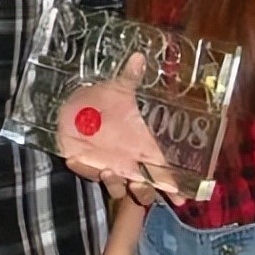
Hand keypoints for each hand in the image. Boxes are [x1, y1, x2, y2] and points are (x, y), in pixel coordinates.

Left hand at [57, 54, 180, 205]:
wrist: (73, 106)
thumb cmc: (103, 100)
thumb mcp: (117, 90)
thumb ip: (129, 78)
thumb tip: (138, 56)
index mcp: (142, 145)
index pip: (162, 171)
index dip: (172, 186)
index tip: (181, 199)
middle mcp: (128, 161)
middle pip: (144, 190)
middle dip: (144, 193)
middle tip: (140, 185)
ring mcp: (107, 165)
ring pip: (118, 189)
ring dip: (115, 184)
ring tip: (108, 170)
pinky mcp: (86, 166)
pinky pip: (88, 175)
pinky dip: (86, 171)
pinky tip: (80, 160)